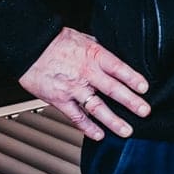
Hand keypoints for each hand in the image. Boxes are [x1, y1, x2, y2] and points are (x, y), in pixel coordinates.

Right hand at [18, 27, 150, 140]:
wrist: (29, 46)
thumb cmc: (55, 41)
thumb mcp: (83, 38)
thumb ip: (98, 50)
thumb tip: (110, 56)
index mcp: (94, 56)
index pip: (118, 68)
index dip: (133, 78)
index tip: (144, 88)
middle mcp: (86, 73)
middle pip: (112, 90)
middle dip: (131, 102)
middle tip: (144, 111)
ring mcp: (73, 88)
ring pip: (96, 107)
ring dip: (113, 121)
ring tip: (126, 130)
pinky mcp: (59, 100)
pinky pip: (76, 116)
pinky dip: (87, 127)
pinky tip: (98, 135)